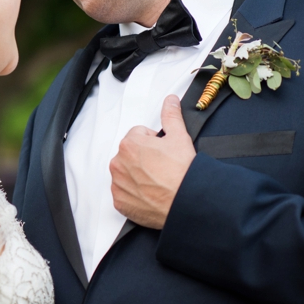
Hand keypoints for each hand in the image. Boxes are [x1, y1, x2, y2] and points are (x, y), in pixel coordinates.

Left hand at [110, 95, 195, 228]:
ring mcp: (117, 184)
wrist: (186, 202)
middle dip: (143, 159)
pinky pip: (124, 194)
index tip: (163, 154)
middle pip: (130, 155)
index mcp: (129, 144)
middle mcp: (118, 162)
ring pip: (126, 173)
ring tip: (157, 182)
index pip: (138, 136)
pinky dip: (134, 194)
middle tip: (162, 169)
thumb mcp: (179, 137)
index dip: (154, 143)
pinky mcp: (119, 202)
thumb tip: (170, 100)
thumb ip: (171, 116)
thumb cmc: (182, 171)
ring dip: (137, 175)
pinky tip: (150, 194)